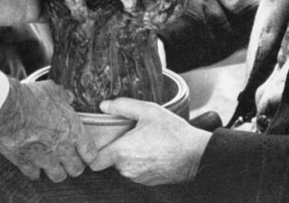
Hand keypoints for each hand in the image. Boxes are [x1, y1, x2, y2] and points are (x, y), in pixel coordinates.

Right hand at [0, 78, 96, 181]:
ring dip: (56, 171)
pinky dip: (34, 172)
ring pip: (58, 176)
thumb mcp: (52, 90)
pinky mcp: (26, 163)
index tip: (83, 151)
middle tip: (69, 160)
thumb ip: (63, 96)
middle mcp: (61, 148)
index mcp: (73, 131)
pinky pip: (35, 175)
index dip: (87, 154)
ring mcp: (44, 158)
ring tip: (53, 164)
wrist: (7, 108)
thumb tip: (68, 97)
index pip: (90, 154)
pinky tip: (33, 164)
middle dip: (74, 165)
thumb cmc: (31, 98)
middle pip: (76, 169)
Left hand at [89, 98, 210, 185]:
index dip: (93, 153)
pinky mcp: (148, 182)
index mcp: (121, 152)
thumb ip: (122, 106)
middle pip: (110, 160)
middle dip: (116, 148)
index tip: (100, 142)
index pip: (94, 162)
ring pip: (124, 166)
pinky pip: (136, 171)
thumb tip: (103, 106)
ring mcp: (137, 178)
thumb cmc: (172, 132)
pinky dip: (140, 162)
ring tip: (144, 141)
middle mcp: (126, 169)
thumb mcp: (148, 111)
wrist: (195, 154)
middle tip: (129, 134)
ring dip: (129, 155)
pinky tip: (152, 151)